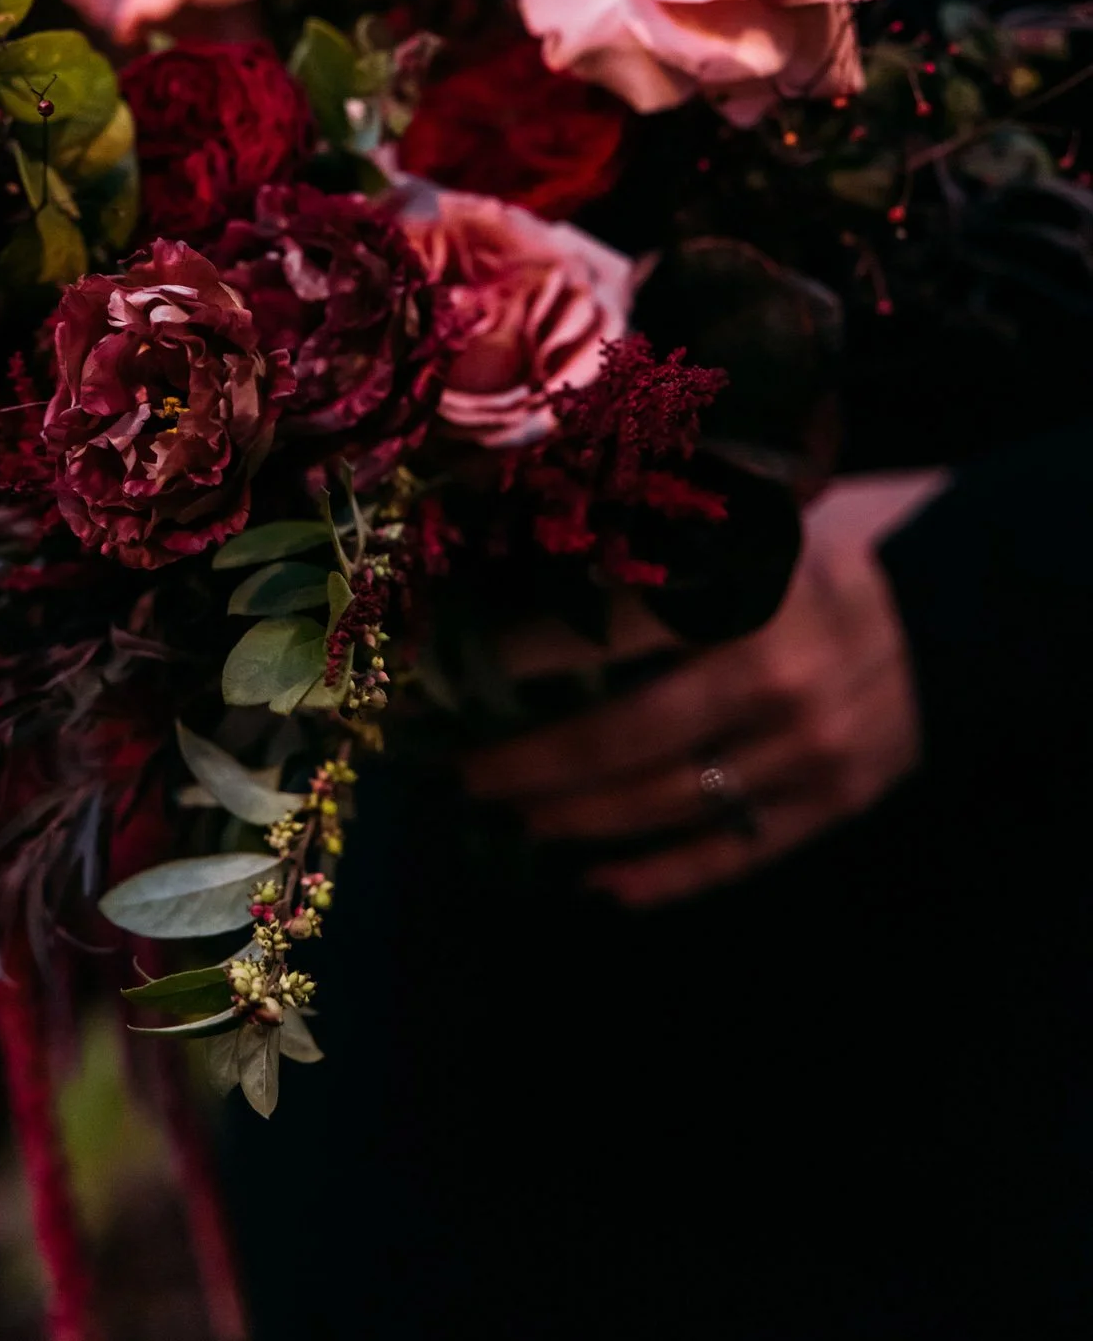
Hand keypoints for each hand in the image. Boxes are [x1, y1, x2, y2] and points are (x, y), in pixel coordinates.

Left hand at [463, 469, 946, 906]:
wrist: (956, 601)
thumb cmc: (827, 544)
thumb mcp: (749, 519)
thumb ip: (658, 540)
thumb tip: (520, 553)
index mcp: (744, 591)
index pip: (600, 636)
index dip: (513, 663)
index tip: (447, 673)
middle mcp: (774, 678)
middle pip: (619, 738)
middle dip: (527, 762)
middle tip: (461, 771)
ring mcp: (809, 751)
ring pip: (666, 803)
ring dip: (576, 820)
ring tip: (511, 819)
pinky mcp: (838, 802)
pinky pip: (735, 854)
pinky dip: (661, 877)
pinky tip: (597, 884)